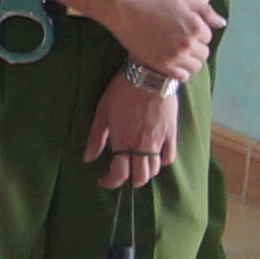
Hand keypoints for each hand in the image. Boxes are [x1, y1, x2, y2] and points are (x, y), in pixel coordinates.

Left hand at [84, 67, 179, 189]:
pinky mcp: (172, 133)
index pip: (119, 174)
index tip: (103, 180)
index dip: (110, 182)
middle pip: (140, 177)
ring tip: (136, 166)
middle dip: (130, 180)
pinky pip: (170, 156)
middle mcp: (142, 146)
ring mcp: (159, 141)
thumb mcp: (102, 113)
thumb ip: (96, 138)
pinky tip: (155, 157)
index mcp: (123, 142)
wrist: (149, 76)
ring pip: (155, 169)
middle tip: (122, 174)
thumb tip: (88, 158)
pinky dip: (162, 162)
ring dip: (145, 172)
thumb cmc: (122, 92)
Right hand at [105, 0, 220, 82]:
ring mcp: (174, 56)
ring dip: (190, 60)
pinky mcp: (161, 64)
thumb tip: (222, 24)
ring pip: (195, 66)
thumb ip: (206, 11)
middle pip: (203, 53)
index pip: (207, 37)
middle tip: (178, 40)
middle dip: (195, 47)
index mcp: (196, 26)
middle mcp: (188, 43)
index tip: (183, 28)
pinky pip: (181, 76)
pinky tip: (173, 62)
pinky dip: (181, 72)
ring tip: (177, 52)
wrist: (124, 8)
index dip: (197, 32)